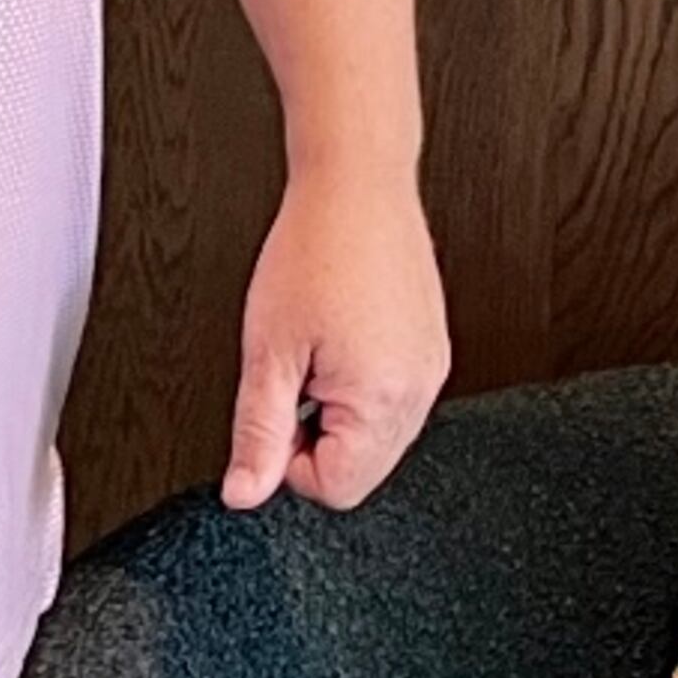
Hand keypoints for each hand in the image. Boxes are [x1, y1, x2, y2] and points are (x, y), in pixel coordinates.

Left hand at [222, 157, 450, 513]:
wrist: (357, 182)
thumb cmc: (314, 250)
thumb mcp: (268, 351)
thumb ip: (258, 432)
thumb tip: (245, 494)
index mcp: (383, 399)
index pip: (336, 489)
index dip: (290, 460)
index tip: (278, 410)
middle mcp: (421, 389)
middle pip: (362, 469)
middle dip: (319, 437)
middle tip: (296, 376)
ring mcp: (432, 366)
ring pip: (379, 436)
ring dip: (340, 412)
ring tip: (320, 350)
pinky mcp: (432, 345)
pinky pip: (396, 398)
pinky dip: (364, 385)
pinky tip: (343, 338)